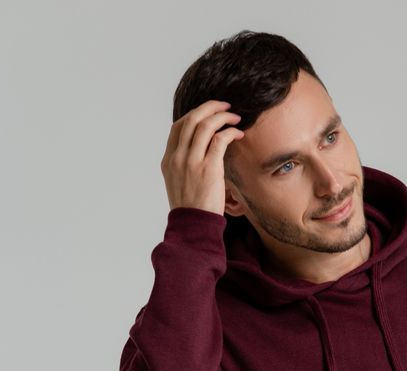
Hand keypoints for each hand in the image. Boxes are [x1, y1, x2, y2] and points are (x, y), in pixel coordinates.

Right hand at [160, 99, 244, 214]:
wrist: (193, 227)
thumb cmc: (191, 210)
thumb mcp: (179, 184)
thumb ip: (184, 166)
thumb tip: (197, 153)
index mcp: (168, 160)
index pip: (178, 126)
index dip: (194, 114)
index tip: (209, 113)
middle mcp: (178, 157)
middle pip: (191, 119)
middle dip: (210, 108)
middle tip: (225, 106)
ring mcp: (192, 162)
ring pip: (205, 125)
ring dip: (222, 116)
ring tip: (235, 117)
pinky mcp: (208, 169)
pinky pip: (219, 140)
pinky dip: (230, 132)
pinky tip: (237, 133)